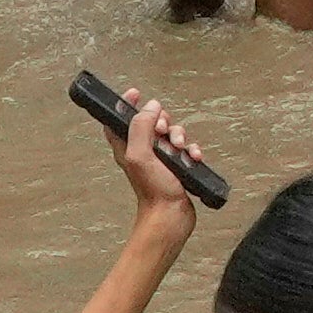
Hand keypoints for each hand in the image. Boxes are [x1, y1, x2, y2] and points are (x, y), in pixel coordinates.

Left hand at [112, 91, 206, 216]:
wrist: (170, 217)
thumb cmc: (153, 192)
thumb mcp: (140, 155)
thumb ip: (142, 127)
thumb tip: (151, 107)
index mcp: (127, 147)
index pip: (120, 119)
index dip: (126, 104)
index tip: (136, 94)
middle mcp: (142, 151)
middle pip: (152, 122)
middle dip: (163, 122)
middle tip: (164, 132)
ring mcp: (160, 159)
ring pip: (171, 134)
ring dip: (180, 136)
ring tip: (180, 149)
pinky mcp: (176, 167)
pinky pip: (186, 149)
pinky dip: (191, 150)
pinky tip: (193, 157)